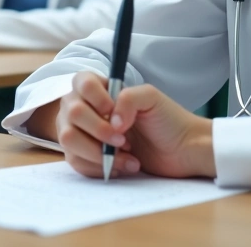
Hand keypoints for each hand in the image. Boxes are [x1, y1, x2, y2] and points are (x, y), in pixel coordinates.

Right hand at [52, 72, 214, 179]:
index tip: (115, 111)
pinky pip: (76, 161)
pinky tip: (121, 166)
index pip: (82, 83)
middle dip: (98, 130)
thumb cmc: (168, 120)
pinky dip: (98, 167)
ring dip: (97, 152)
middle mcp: (86, 107)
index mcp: (100, 88)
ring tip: (126, 157)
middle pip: (72, 113)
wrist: (181, 151)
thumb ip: (128, 98)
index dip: (97, 99)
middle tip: (124, 140)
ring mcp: (82, 132)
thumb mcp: (151, 98)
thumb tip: (111, 121)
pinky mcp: (85, 156)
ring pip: (68, 138)